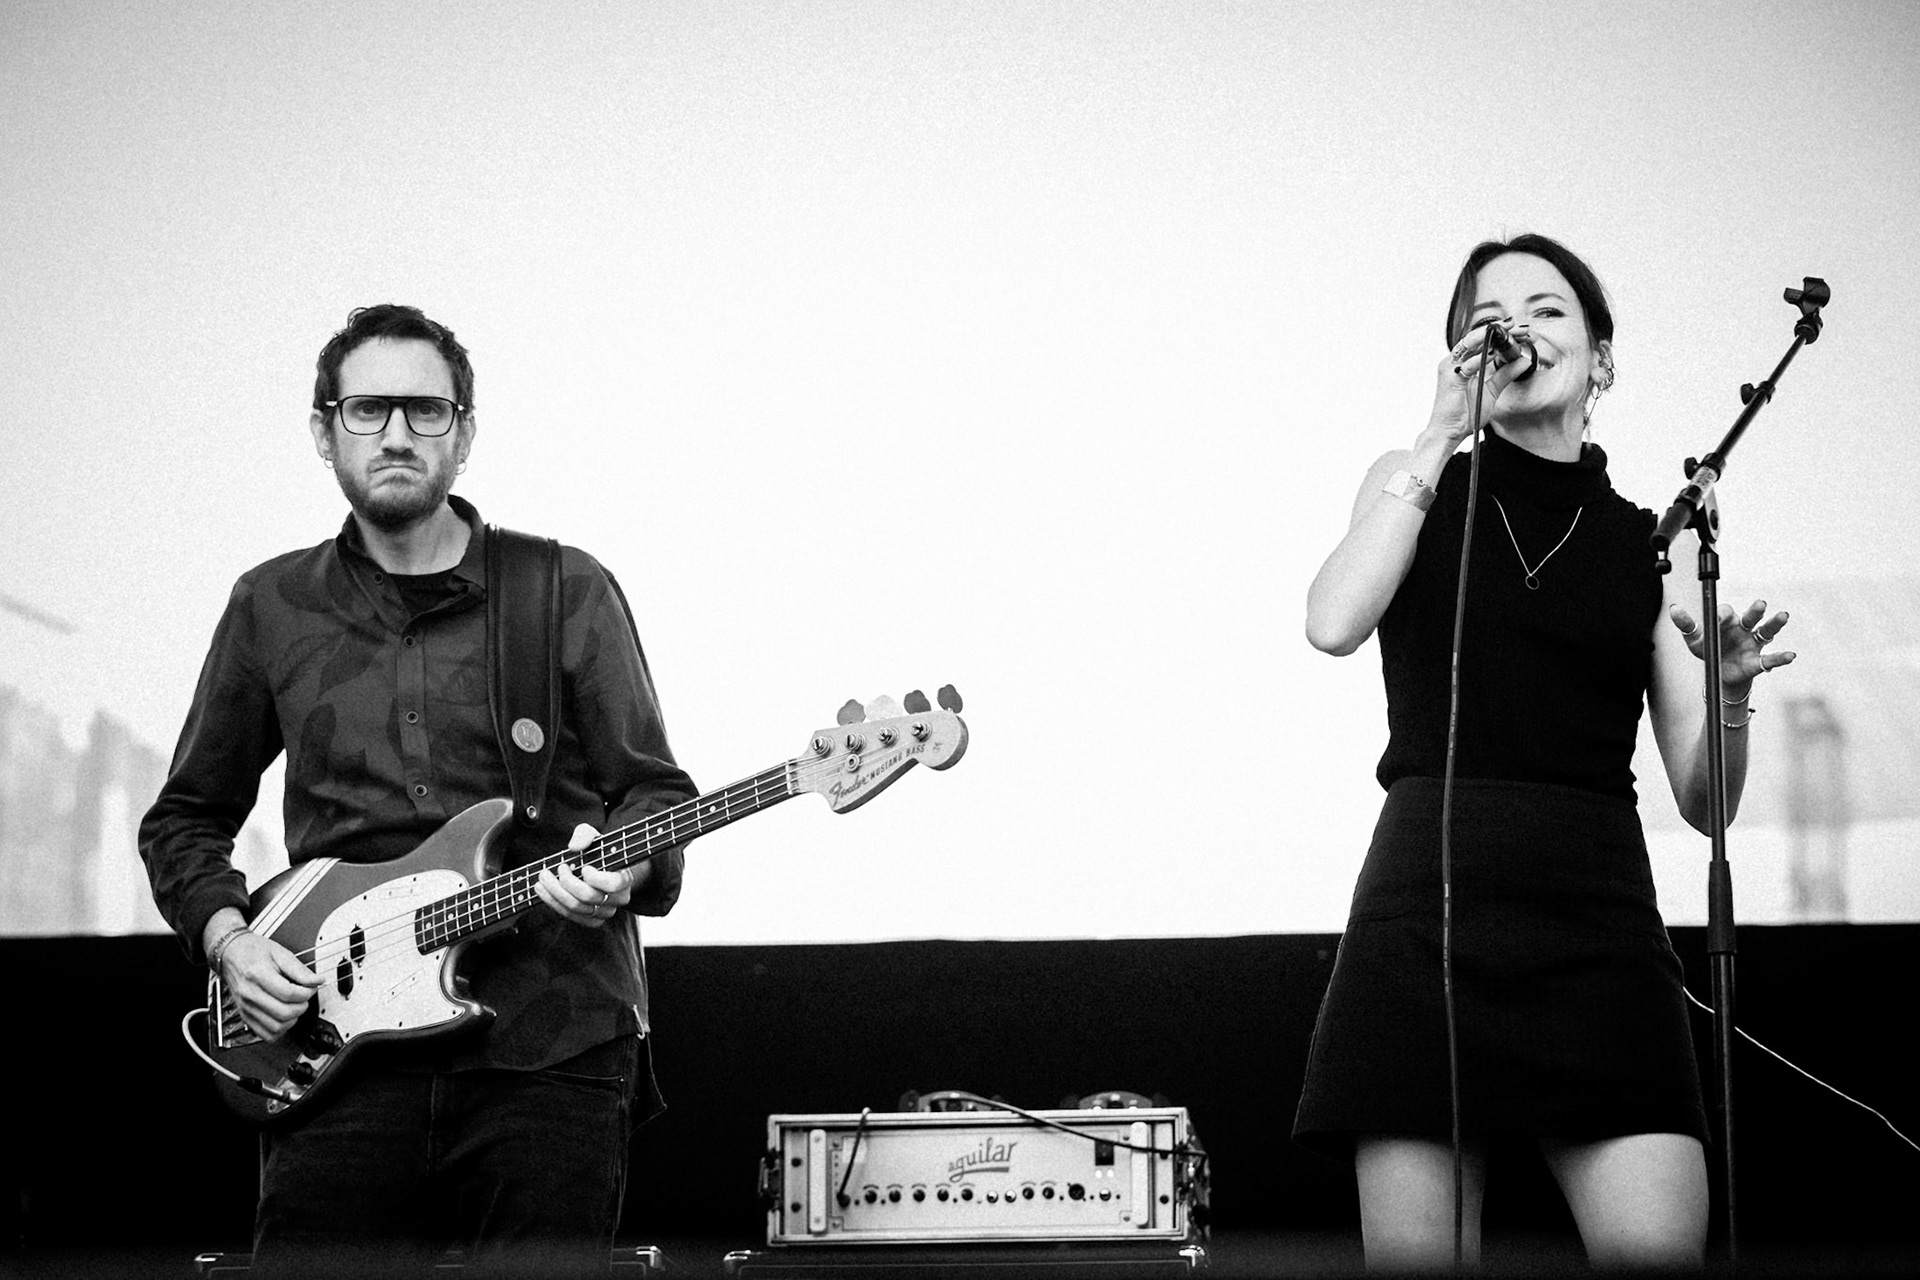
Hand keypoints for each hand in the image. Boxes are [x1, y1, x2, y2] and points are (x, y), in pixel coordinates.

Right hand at [220, 931, 320, 1040]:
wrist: (231, 954)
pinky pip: (266, 1034)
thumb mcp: (280, 953)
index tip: (310, 987)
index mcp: (258, 975)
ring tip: (294, 1006)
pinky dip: (280, 1029)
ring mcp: (246, 1007)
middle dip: (302, 1006)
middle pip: (284, 1013)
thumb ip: (300, 970)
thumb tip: (317, 981)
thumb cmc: (254, 951)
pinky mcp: (245, 1016)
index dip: (307, 992)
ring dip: (292, 1019)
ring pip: (276, 1027)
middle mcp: (250, 994)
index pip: (289, 993)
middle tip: (304, 997)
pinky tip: (284, 1017)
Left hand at [535, 823, 648, 928]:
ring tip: (542, 878)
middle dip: (567, 882)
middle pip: (589, 897)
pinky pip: (571, 916)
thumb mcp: (593, 837)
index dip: (596, 878)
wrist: (599, 869)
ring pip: (577, 908)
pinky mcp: (591, 920)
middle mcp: (618, 899)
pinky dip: (554, 903)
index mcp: (625, 878)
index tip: (584, 867)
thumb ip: (585, 835)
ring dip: (555, 893)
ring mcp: (605, 912)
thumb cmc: (598, 852)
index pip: (614, 884)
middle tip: (557, 868)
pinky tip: (543, 890)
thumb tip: (574, 846)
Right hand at [1427, 327, 1534, 444]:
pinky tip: (1495, 353)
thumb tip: (1524, 361)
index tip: (1519, 330)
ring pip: (1470, 344)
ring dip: (1491, 337)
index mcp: (1462, 363)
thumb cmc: (1464, 414)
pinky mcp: (1450, 378)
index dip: (1499, 332)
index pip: (1481, 341)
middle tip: (1519, 326)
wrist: (1448, 432)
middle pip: (1476, 337)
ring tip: (1511, 332)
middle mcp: (1454, 362)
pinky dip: (1482, 357)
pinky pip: (1468, 364)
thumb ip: (1505, 375)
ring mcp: (1450, 368)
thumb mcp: (1491, 390)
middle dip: (1498, 329)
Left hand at [1668, 598, 1795, 696]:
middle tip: (1761, 604)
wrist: (1718, 674)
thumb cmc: (1708, 650)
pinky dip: (1781, 658)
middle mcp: (1744, 629)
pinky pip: (1771, 659)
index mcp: (1728, 621)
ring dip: (1775, 624)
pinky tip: (1791, 655)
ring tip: (1783, 616)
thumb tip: (1673, 608)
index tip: (1717, 619)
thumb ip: (1686, 624)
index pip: (1726, 612)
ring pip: (1766, 632)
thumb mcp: (1694, 639)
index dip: (1722, 615)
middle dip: (1756, 610)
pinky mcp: (1757, 662)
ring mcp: (1753, 644)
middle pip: (1751, 617)